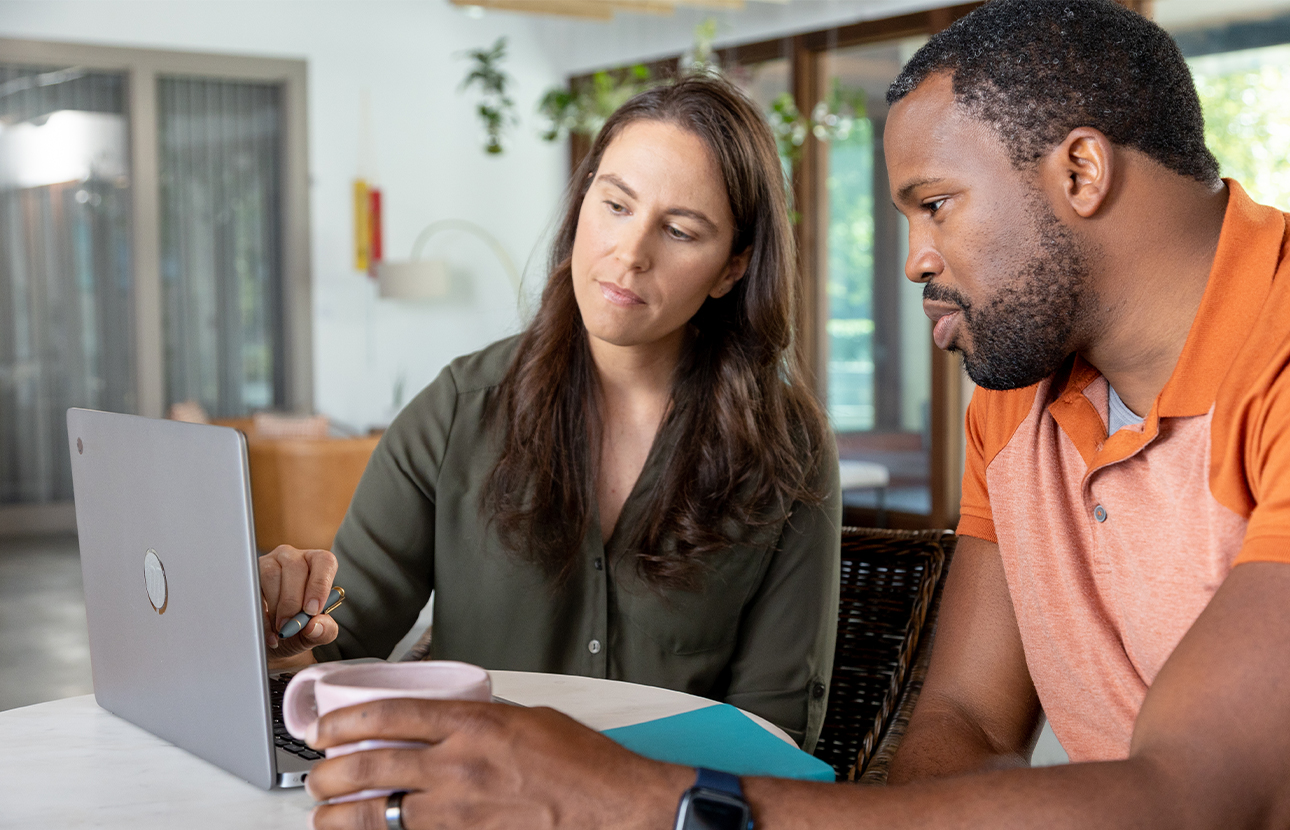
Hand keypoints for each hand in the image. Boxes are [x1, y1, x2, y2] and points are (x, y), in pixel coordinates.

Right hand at [259, 545, 338, 664]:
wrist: (277, 636)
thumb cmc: (301, 626)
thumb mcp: (317, 632)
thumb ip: (325, 630)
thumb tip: (315, 626)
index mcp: (319, 564)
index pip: (324, 561)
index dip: (319, 585)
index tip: (312, 610)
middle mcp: (295, 558)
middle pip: (296, 568)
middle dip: (293, 601)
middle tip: (291, 625)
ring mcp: (271, 563)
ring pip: (271, 574)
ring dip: (275, 606)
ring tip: (280, 628)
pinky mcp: (252, 575)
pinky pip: (252, 588)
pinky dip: (261, 614)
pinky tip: (268, 631)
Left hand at [304, 699, 691, 829]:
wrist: (613, 806)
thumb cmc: (581, 762)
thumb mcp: (527, 717)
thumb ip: (479, 719)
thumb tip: (442, 723)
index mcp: (474, 722)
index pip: (389, 715)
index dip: (345, 722)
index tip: (325, 730)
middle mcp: (459, 764)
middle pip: (370, 766)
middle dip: (331, 775)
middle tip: (317, 778)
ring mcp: (460, 809)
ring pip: (380, 814)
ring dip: (341, 817)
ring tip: (324, 815)